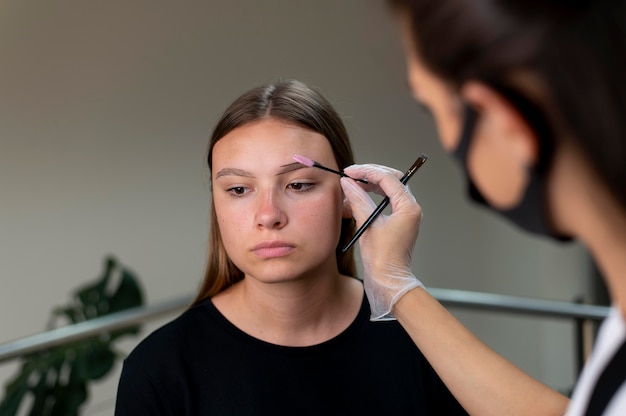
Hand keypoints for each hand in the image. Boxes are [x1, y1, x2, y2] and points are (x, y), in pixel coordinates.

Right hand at [340, 164, 423, 320]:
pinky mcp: (397, 222)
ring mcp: (404, 215)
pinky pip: (383, 202)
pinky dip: (368, 199)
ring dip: (367, 186)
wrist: (388, 281)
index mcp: (408, 207)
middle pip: (390, 180)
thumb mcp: (367, 226)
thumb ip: (358, 200)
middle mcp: (409, 208)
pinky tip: (353, 203)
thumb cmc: (382, 259)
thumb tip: (347, 182)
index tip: (349, 172)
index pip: (388, 178)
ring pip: (386, 189)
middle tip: (350, 175)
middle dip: (369, 175)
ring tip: (349, 188)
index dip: (367, 171)